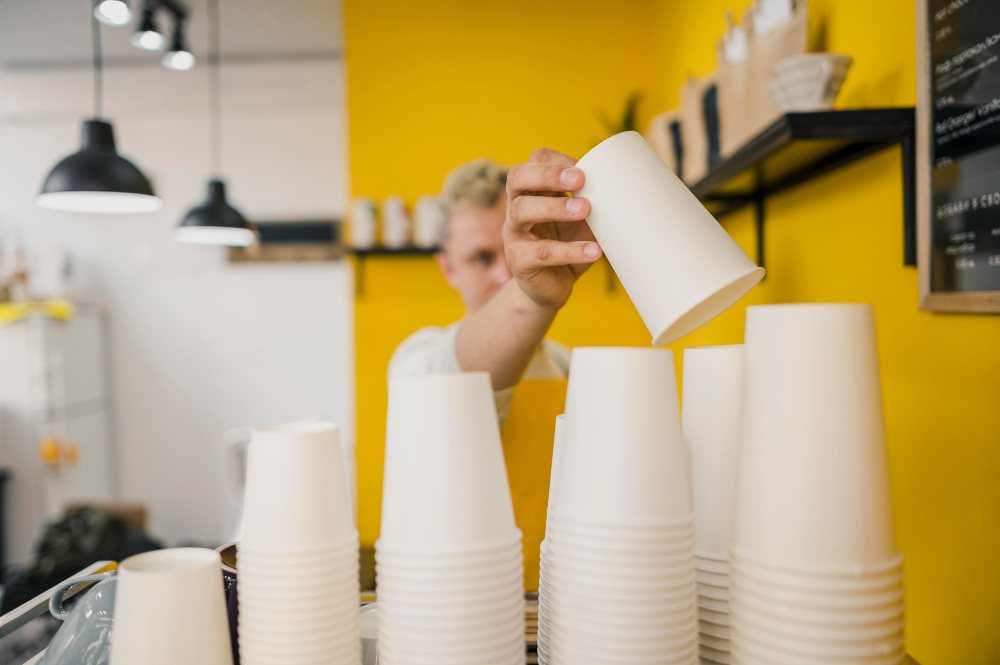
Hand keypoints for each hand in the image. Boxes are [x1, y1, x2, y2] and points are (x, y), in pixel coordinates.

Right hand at [503, 148, 601, 310]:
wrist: (550, 288)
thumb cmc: (567, 246)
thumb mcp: (582, 221)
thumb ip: (593, 203)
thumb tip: (627, 188)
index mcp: (533, 192)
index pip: (533, 161)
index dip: (556, 160)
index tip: (584, 168)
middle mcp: (516, 208)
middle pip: (516, 178)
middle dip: (547, 174)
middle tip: (579, 179)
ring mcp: (514, 234)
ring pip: (522, 211)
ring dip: (555, 207)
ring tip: (585, 209)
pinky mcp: (519, 261)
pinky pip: (541, 252)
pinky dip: (570, 250)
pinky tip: (594, 250)